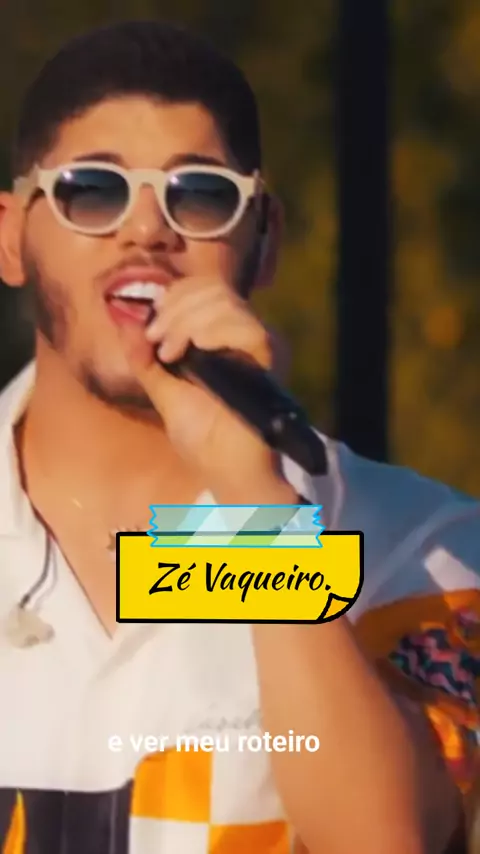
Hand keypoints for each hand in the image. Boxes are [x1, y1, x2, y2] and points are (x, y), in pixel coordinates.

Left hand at [118, 277, 293, 500]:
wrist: (227, 471)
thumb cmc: (203, 439)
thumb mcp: (163, 393)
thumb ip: (145, 360)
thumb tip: (125, 322)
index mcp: (222, 337)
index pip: (204, 289)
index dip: (173, 297)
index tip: (150, 331)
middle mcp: (244, 336)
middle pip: (214, 289)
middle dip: (176, 310)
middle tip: (158, 343)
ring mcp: (259, 348)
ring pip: (228, 303)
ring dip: (189, 320)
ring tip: (172, 354)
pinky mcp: (271, 364)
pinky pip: (250, 330)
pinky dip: (218, 330)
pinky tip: (198, 347)